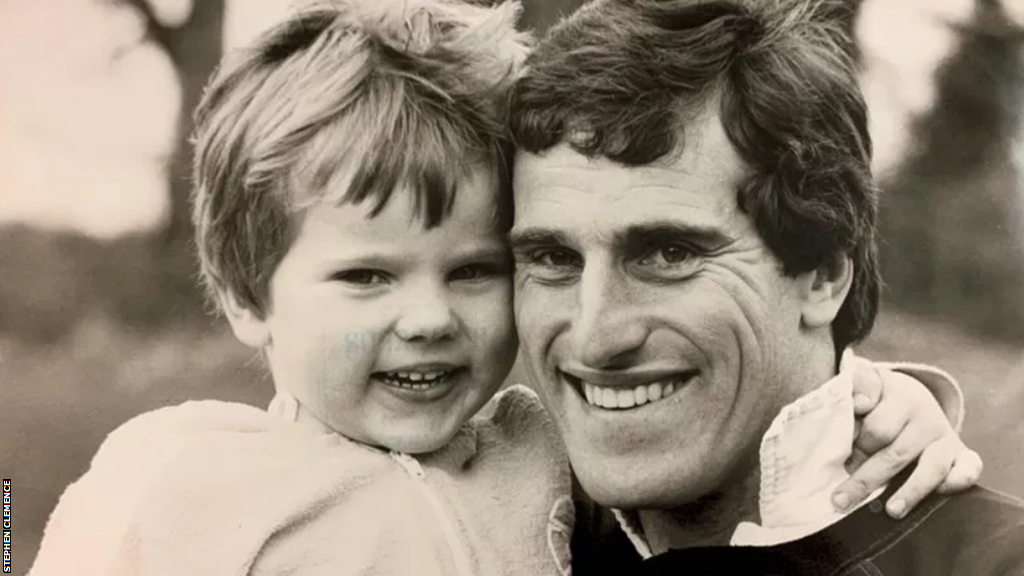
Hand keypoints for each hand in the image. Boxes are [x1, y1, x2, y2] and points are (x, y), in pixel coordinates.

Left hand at [831, 362, 982, 517]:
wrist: (909, 394)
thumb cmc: (878, 396)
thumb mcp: (866, 381)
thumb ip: (859, 386)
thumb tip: (860, 404)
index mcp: (900, 397)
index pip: (878, 428)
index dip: (857, 445)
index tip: (839, 460)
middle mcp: (926, 416)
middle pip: (897, 453)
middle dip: (868, 478)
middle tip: (841, 499)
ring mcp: (945, 436)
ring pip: (932, 466)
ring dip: (911, 490)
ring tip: (891, 511)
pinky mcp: (961, 453)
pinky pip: (969, 467)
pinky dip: (960, 479)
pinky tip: (942, 492)